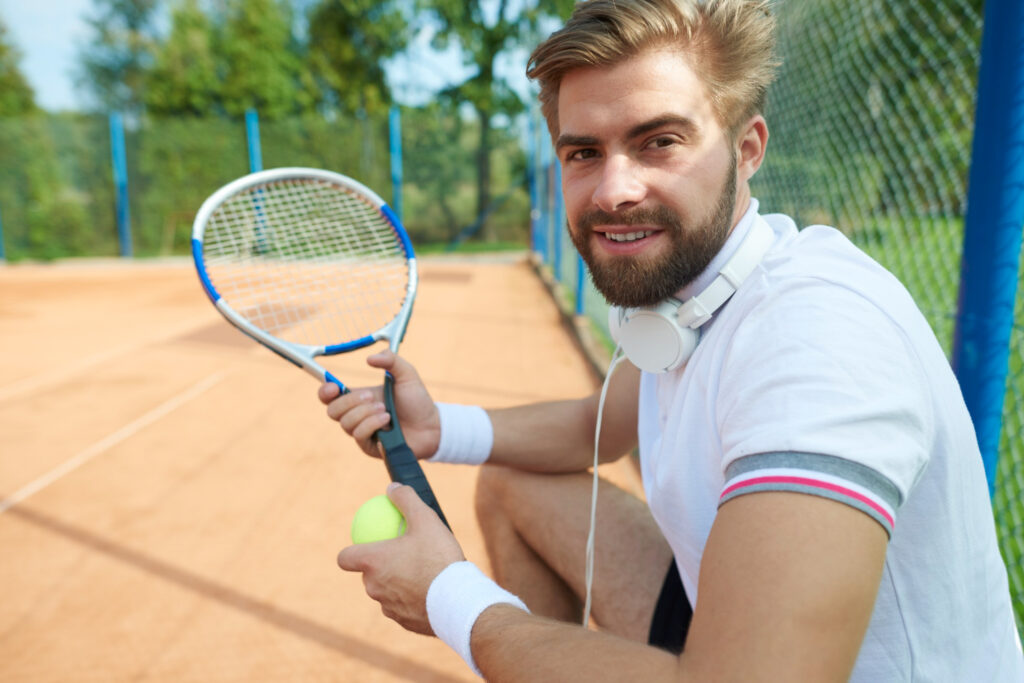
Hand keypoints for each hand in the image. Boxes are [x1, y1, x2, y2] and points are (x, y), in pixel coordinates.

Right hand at [319, 350, 440, 458]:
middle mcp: (357, 415)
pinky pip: (359, 436)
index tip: (334, 386)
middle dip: (350, 402)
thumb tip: (369, 358)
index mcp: (359, 397)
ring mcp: (362, 431)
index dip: (325, 391)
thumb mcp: (407, 374)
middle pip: (332, 411)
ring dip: (366, 414)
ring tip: (387, 412)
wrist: (432, 426)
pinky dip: (372, 425)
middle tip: (373, 398)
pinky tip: (388, 423)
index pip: (330, 396)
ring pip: (346, 424)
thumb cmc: (417, 401)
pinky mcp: (369, 446)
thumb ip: (391, 360)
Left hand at [338, 483, 464, 634]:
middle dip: (380, 566)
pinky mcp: (403, 621)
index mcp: (372, 562)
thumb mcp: (425, 519)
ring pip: (385, 591)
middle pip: (367, 574)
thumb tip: (393, 488)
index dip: (351, 551)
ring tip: (419, 572)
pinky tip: (428, 590)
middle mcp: (373, 586)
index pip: (344, 558)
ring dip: (396, 583)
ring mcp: (387, 606)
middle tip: (401, 554)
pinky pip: (402, 606)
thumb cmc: (438, 557)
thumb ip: (405, 500)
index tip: (365, 545)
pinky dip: (410, 598)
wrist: (457, 600)